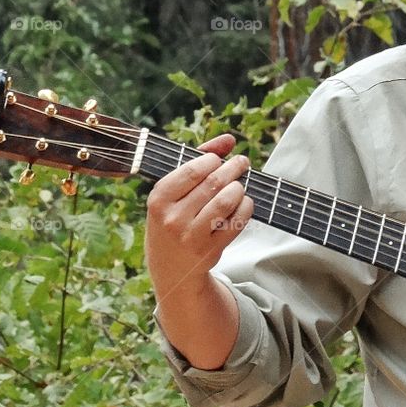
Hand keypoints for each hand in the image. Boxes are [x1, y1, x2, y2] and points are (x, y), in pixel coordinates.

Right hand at [145, 133, 252, 300]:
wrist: (171, 267)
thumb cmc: (174, 218)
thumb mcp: (174, 192)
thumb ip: (198, 160)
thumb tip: (229, 139)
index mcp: (159, 199)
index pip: (193, 170)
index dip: (213, 160)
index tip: (220, 159)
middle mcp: (172, 218)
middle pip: (213, 183)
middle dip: (233, 168)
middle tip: (242, 163)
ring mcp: (191, 236)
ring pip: (226, 201)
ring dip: (239, 188)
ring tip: (240, 185)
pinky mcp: (210, 250)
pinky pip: (237, 222)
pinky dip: (246, 207)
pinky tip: (244, 203)